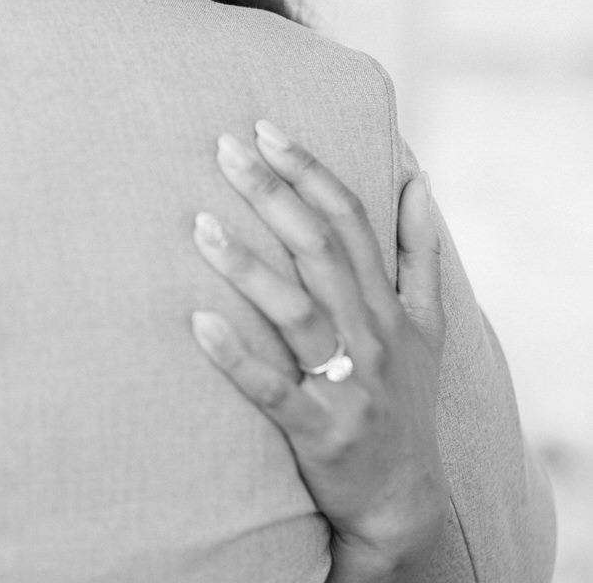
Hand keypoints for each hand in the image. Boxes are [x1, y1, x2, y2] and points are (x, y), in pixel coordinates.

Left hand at [189, 121, 447, 580]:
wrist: (403, 499)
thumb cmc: (404, 399)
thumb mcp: (428, 323)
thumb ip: (419, 251)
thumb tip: (416, 176)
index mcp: (388, 304)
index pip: (350, 220)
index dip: (309, 171)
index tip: (265, 128)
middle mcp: (372, 335)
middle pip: (320, 250)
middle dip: (273, 194)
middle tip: (224, 147)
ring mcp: (346, 383)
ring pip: (297, 312)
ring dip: (247, 266)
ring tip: (198, 225)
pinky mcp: (319, 430)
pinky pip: (272, 389)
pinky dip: (236, 356)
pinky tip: (198, 323)